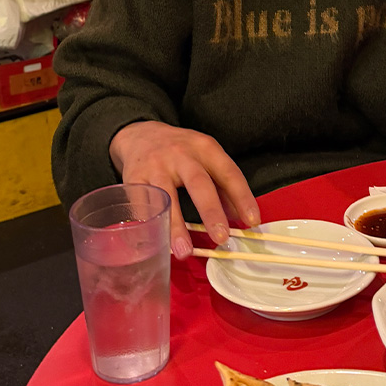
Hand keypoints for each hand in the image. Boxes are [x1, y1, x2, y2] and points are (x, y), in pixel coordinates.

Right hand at [108, 120, 260, 260]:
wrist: (141, 134)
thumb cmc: (180, 152)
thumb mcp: (205, 157)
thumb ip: (222, 185)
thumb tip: (239, 217)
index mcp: (205, 148)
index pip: (228, 172)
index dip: (242, 197)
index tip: (252, 222)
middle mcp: (181, 155)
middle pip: (199, 183)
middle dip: (211, 212)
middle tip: (221, 238)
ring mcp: (156, 166)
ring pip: (168, 197)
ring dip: (176, 226)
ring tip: (184, 251)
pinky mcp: (134, 178)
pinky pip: (142, 205)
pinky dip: (149, 225)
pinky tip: (155, 243)